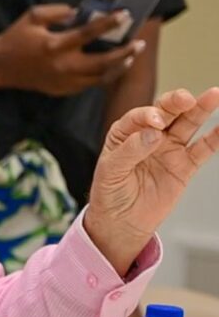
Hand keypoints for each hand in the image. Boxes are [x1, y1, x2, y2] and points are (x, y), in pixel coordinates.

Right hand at [0, 4, 145, 95]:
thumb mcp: (32, 16)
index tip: (126, 14)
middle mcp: (62, 66)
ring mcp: (62, 81)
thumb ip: (57, 11)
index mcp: (55, 45)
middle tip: (139, 43)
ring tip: (130, 57)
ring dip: (117, 68)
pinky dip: (101, 77)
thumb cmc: (15, 38)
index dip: (109, 23)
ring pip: (99, 78)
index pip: (89, 33)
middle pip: (102, 62)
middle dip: (124, 53)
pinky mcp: (60, 90)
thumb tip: (80, 13)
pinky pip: (87, 85)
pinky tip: (109, 68)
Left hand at [85, 87, 218, 274]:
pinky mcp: (184, 166)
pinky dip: (215, 138)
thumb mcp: (111, 171)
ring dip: (200, 110)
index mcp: (125, 133)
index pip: (139, 117)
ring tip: (215, 95)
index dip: (148, 115)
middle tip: (185, 99)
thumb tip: (153, 133)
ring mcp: (168, 149)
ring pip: (187, 125)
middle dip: (176, 102)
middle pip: (166, 113)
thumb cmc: (109, 193)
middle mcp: (149, 136)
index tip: (156, 122)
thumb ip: (130, 151)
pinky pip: (202, 150)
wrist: (121, 221)